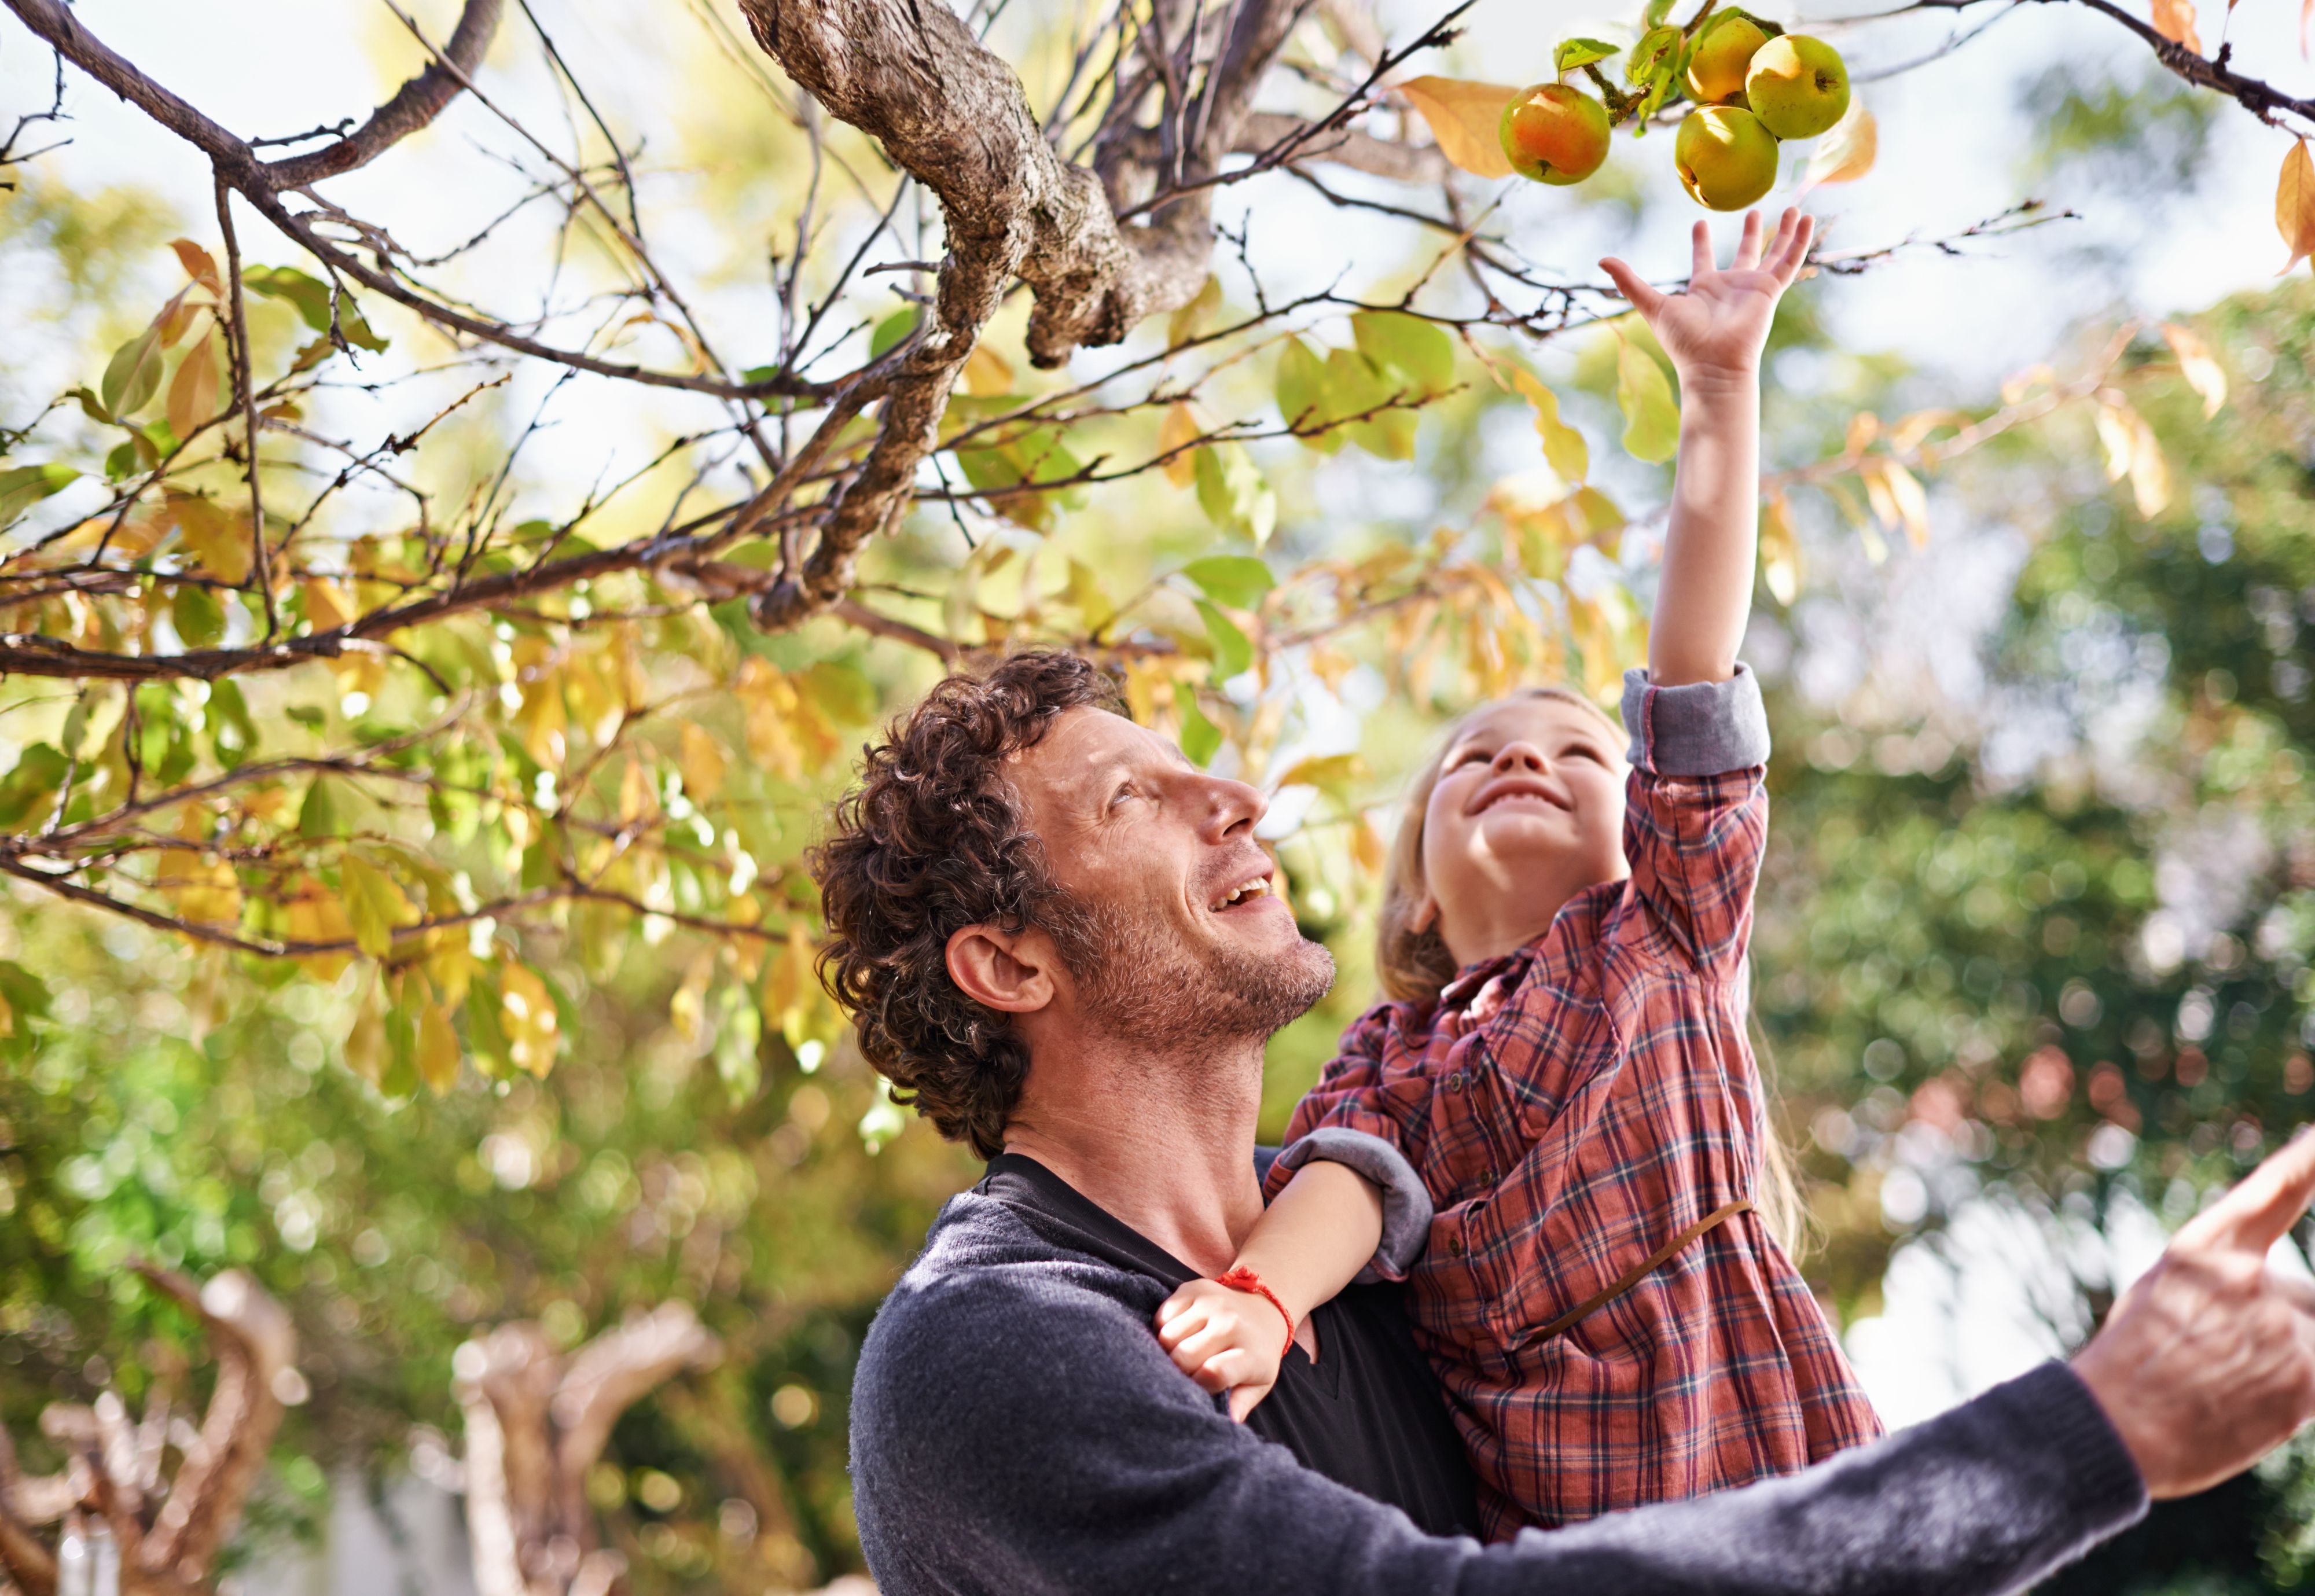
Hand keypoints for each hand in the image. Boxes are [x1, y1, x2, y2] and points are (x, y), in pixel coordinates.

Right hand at [1155, 1277, 1287, 1422]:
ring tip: (1184, 1353)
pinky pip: (1163, 1315)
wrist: (1263, 1308)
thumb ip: (1242, 1402)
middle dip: (1180, 1371)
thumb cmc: (1257, 1354)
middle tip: (1189, 1372)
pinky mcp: (1194, 1288)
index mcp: (1250, 1352)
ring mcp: (1211, 1302)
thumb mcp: (1259, 1382)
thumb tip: (1227, 1421)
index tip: (1201, 1387)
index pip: (1214, 1372)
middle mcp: (1231, 1323)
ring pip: (1167, 1336)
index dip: (1199, 1386)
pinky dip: (1164, 1328)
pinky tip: (1181, 1334)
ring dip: (1169, 1350)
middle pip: (1184, 1356)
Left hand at [1598, 208, 1814, 381]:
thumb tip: (1601, 259)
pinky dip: (1800, 240)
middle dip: (1750, 234)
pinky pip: (1789, 260)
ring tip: (1795, 209)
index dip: (1702, 242)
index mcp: (1704, 289)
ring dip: (1783, 232)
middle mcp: (1730, 287)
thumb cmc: (1683, 341)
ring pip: (1773, 253)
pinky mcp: (1770, 290)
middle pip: (1744, 254)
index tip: (1700, 223)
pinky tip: (1808, 219)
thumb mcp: (1652, 304)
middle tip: (1753, 210)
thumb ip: (1628, 281)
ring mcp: (1752, 288)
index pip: (1704, 260)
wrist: (1713, 364)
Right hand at [2071, 1127, 2314, 1497]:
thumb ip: (2228, 1283)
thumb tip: (2285, 1296)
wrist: (2115, 1431)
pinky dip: (2291, 1394)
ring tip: (2226, 1393)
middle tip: (2229, 1363)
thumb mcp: (2164, 1296)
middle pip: (2304, 1299)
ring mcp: (2280, 1329)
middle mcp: (2247, 1279)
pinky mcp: (2306, 1381)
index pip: (2277, 1191)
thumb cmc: (2131, 1365)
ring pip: (2310, 1343)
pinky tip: (2245, 1408)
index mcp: (2203, 1249)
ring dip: (2284, 1369)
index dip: (2308, 1161)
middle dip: (2286, 1329)